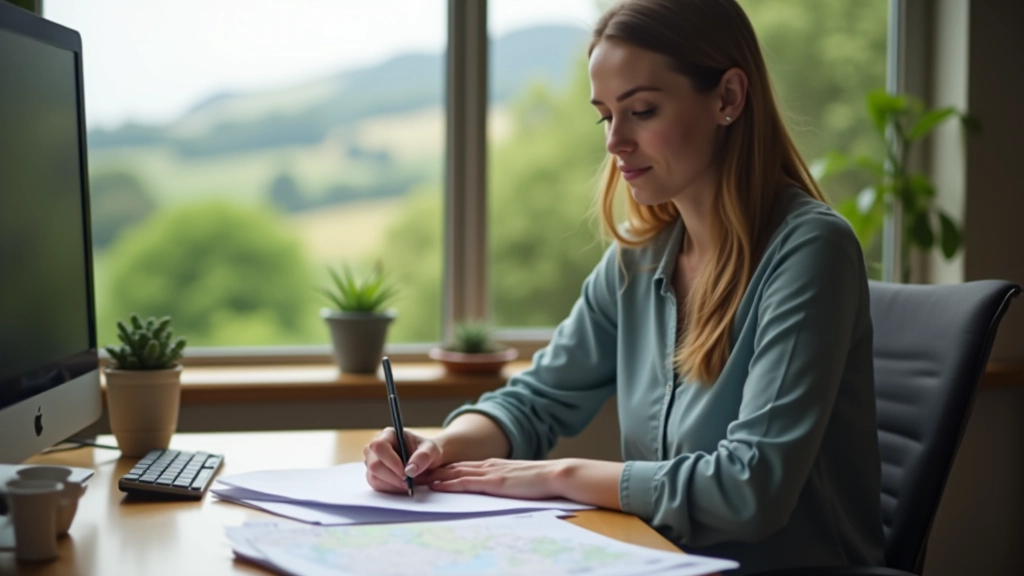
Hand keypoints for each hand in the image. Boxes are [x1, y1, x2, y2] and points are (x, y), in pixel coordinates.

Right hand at [363, 427, 443, 493]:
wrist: (427, 462)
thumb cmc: (427, 452)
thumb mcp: (432, 450)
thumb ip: (423, 457)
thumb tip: (409, 471)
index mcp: (389, 435)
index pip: (379, 446)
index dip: (391, 461)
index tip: (406, 474)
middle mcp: (376, 447)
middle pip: (374, 464)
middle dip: (393, 477)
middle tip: (408, 482)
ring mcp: (372, 461)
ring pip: (374, 477)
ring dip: (393, 484)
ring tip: (408, 483)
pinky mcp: (373, 474)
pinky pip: (376, 485)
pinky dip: (390, 489)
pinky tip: (402, 485)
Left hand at [422, 458, 568, 499]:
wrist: (556, 475)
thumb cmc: (542, 481)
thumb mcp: (518, 480)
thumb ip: (505, 483)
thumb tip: (497, 489)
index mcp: (494, 465)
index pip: (463, 466)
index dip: (444, 469)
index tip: (428, 472)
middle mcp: (488, 465)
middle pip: (454, 467)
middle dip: (433, 471)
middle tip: (414, 474)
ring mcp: (490, 472)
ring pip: (455, 473)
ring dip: (435, 477)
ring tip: (417, 480)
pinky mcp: (493, 482)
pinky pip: (465, 482)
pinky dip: (448, 484)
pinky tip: (436, 486)